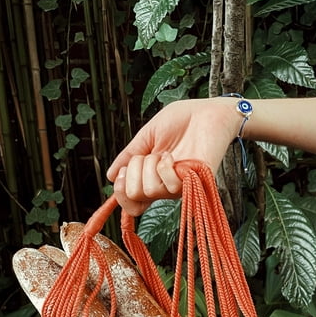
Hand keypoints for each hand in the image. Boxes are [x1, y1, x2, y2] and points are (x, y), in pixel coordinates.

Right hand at [107, 98, 242, 214]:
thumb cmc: (180, 121)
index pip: (131, 204)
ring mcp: (179, 187)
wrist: (206, 112)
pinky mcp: (194, 185)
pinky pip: (169, 186)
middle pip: (135, 195)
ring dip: (150, 165)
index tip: (121, 174)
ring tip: (166, 153)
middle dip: (134, 170)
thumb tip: (110, 176)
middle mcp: (164, 186)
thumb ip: (129, 156)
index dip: (120, 193)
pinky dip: (165, 167)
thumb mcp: (146, 136)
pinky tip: (174, 157)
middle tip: (149, 155)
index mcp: (151, 177)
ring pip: (149, 190)